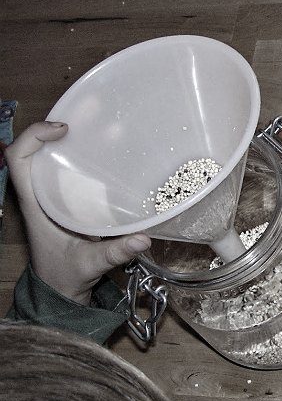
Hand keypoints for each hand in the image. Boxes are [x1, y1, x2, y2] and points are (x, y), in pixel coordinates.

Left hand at [5, 122, 150, 304]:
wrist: (63, 290)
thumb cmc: (66, 276)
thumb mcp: (89, 264)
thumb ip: (114, 252)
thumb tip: (143, 238)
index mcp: (35, 205)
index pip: (18, 160)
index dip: (33, 137)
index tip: (63, 129)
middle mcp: (43, 194)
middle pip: (41, 150)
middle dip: (64, 125)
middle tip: (94, 111)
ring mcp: (58, 196)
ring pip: (61, 158)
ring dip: (82, 138)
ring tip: (110, 123)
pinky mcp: (74, 201)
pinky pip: (77, 171)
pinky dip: (93, 156)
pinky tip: (116, 150)